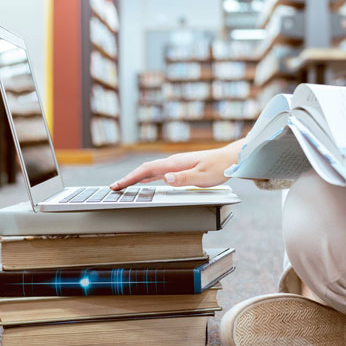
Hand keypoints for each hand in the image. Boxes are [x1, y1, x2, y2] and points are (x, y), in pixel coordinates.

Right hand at [110, 140, 243, 190]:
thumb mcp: (203, 176)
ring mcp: (177, 164)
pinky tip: (145, 181)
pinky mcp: (181, 167)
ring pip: (151, 170)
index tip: (118, 185)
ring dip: (137, 177)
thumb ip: (184, 178)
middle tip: (114, 187)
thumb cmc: (219, 167)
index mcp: (176, 163)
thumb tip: (166, 178)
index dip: (131, 177)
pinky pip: (159, 172)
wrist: (231, 158)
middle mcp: (174, 162)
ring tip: (124, 185)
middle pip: (145, 169)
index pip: (147, 170)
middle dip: (129, 178)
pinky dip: (148, 176)